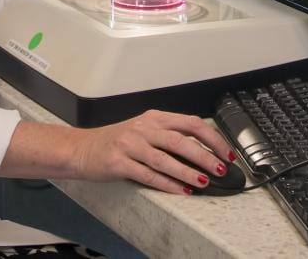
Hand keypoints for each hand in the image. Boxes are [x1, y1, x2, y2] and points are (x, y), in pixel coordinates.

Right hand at [70, 111, 235, 193]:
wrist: (81, 148)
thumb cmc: (115, 140)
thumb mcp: (144, 130)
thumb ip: (169, 136)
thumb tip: (203, 152)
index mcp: (153, 117)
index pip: (190, 123)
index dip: (212, 138)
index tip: (226, 152)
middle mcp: (143, 128)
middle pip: (181, 140)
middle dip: (204, 156)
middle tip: (219, 169)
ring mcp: (130, 144)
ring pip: (166, 158)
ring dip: (188, 172)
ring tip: (203, 182)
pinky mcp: (119, 162)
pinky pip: (148, 174)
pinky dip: (167, 184)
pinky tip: (180, 190)